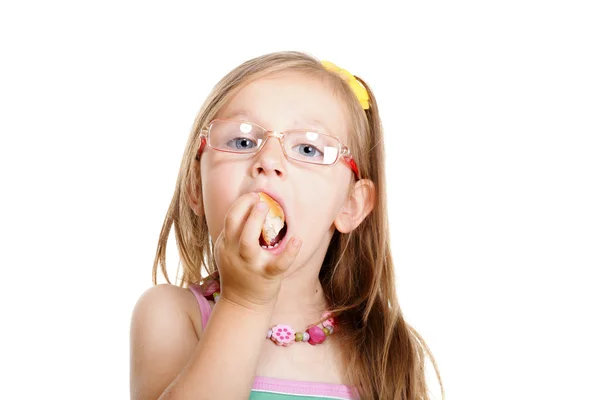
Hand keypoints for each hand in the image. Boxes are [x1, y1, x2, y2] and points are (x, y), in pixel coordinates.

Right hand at [213, 192, 302, 310]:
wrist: (241, 305)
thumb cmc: (239, 272)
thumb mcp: (228, 252)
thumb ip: (234, 233)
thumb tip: (251, 206)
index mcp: (226, 244)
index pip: (229, 218)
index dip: (240, 203)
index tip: (253, 195)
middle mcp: (235, 253)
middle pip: (234, 225)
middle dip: (244, 208)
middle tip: (258, 198)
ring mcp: (250, 265)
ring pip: (248, 243)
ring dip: (255, 222)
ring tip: (266, 207)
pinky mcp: (267, 276)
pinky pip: (278, 264)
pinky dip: (289, 252)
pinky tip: (297, 240)